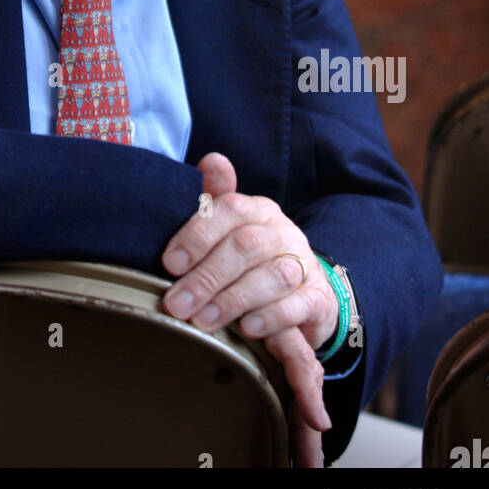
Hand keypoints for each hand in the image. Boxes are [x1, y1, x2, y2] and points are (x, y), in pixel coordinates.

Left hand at [160, 152, 338, 467]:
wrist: (303, 294)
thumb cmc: (251, 260)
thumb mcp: (228, 231)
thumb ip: (212, 200)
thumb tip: (212, 160)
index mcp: (257, 209)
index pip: (230, 209)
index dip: (198, 234)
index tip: (170, 263)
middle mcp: (282, 231)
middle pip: (247, 245)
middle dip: (207, 276)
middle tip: (178, 304)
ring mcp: (303, 263)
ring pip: (273, 275)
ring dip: (233, 299)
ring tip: (203, 321)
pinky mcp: (317, 298)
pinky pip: (299, 305)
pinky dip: (272, 317)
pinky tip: (248, 329)